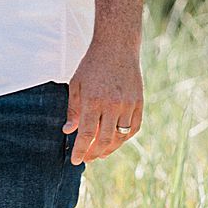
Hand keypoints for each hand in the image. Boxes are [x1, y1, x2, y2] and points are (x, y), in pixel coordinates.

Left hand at [63, 35, 143, 164]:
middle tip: (87, 158)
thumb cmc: (93, 65)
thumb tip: (68, 131)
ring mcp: (128, 104)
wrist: (117, 46)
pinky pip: (134, 128)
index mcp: (93, 100)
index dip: (81, 150)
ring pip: (121, 137)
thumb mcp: (77, 84)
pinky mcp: (139, 102)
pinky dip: (125, 137)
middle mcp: (112, 105)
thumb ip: (73, 109)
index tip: (76, 160)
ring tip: (100, 153)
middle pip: (105, 140)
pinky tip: (116, 140)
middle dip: (94, 153)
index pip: (86, 135)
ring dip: (110, 149)